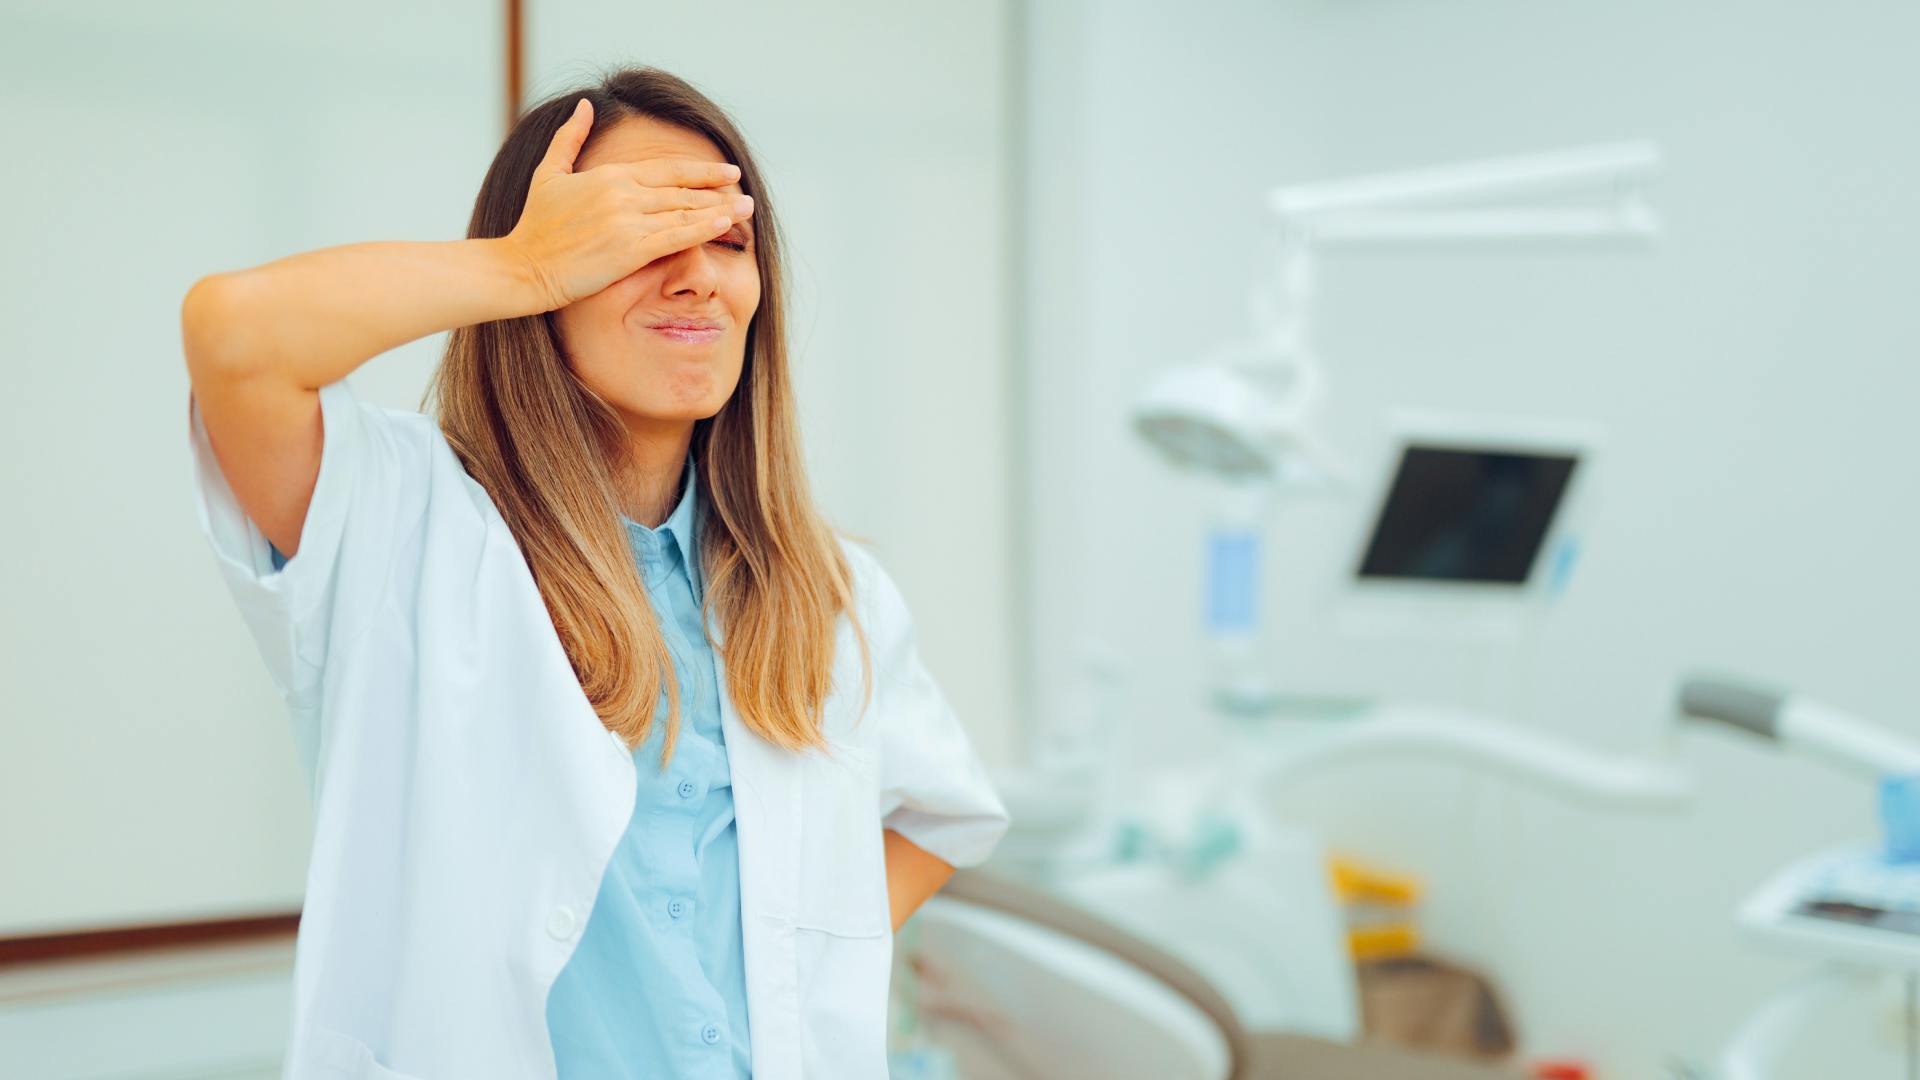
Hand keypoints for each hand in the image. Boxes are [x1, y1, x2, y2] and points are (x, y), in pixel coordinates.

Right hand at [501, 97, 752, 311]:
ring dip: (719, 210)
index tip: (726, 172)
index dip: (700, 171)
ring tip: (746, 210)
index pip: (666, 170)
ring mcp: (627, 221)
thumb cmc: (534, 226)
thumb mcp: (550, 173)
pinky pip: (676, 237)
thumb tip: (584, 104)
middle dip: (718, 191)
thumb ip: (570, 138)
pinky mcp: (629, 250)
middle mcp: (623, 194)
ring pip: (684, 212)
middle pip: (682, 190)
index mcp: (610, 176)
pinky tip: (724, 225)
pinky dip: (702, 229)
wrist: (522, 267)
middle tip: (746, 192)